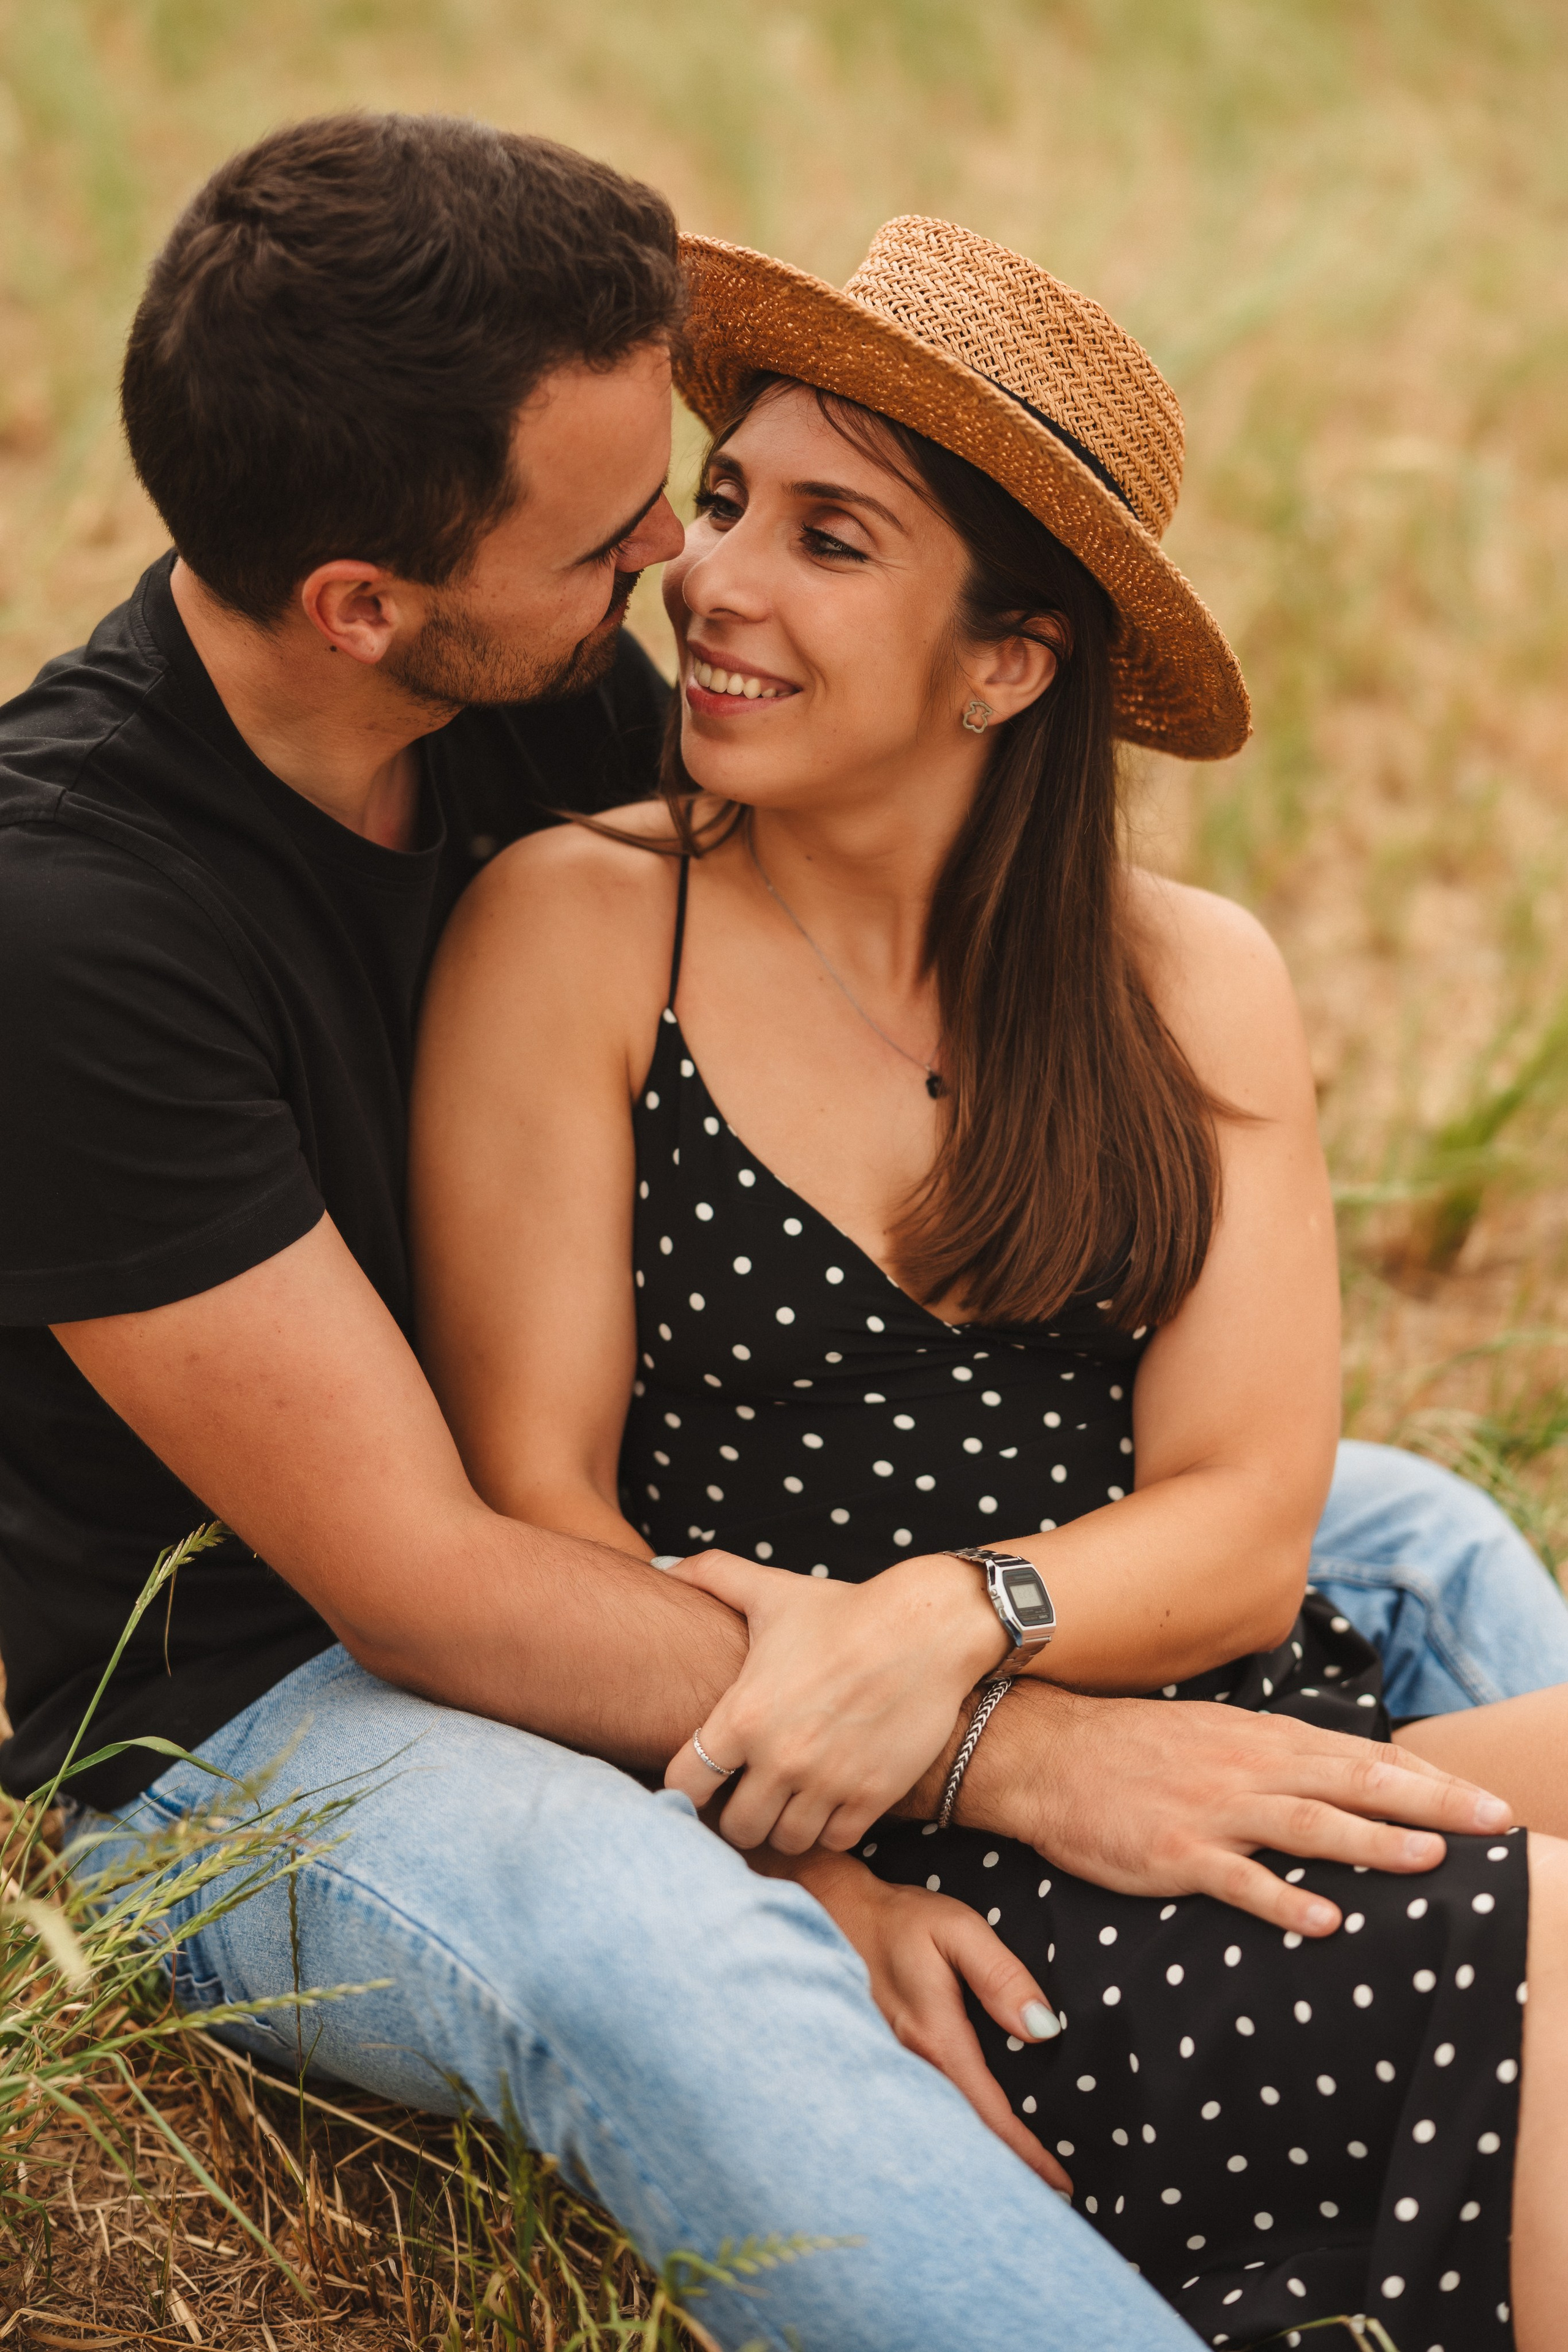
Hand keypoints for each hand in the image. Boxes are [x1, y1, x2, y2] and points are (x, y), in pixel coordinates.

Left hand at [664, 1549, 1005, 1852]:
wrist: (926, 1628)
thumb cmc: (843, 1610)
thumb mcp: (771, 1590)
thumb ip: (711, 1576)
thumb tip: (665, 1568)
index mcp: (744, 1714)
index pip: (685, 1785)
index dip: (686, 1789)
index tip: (704, 1779)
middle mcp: (781, 1757)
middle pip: (737, 1828)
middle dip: (739, 1814)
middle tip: (751, 1794)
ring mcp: (828, 1781)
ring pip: (786, 1841)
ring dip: (785, 1824)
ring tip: (790, 1799)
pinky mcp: (873, 1796)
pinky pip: (835, 1841)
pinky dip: (830, 1827)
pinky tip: (830, 1799)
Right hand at [760, 1849, 1070, 2192]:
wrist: (832, 1911)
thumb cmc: (902, 1919)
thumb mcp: (959, 1930)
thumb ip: (1002, 1976)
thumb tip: (1043, 2029)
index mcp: (934, 2039)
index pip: (987, 2114)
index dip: (1026, 2154)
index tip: (1062, 2187)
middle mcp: (908, 2065)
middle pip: (961, 2136)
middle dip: (1002, 2171)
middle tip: (1045, 2200)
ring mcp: (891, 2065)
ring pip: (939, 2127)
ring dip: (974, 2155)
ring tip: (1014, 2182)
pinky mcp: (884, 2057)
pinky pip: (923, 2109)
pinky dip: (950, 2132)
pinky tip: (965, 2139)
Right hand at [938, 1680, 1514, 1938]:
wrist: (1044, 1753)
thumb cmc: (1133, 1750)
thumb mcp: (1214, 1737)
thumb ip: (1276, 1757)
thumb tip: (1340, 1774)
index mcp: (1261, 1741)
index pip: (1363, 1756)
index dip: (1430, 1777)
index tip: (1487, 1797)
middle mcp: (1247, 1768)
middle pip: (1354, 1783)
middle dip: (1433, 1802)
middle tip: (1497, 1821)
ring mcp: (1212, 1811)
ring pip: (1308, 1825)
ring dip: (1373, 1842)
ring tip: (1431, 1860)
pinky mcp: (1174, 1854)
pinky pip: (1238, 1880)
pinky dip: (1283, 1898)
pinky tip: (1326, 1920)